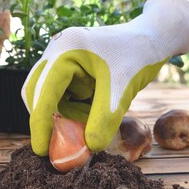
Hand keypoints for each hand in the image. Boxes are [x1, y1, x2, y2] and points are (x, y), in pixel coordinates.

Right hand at [21, 0, 188, 155]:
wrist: (152, 38)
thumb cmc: (138, 57)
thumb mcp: (122, 90)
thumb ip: (104, 119)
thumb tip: (89, 147)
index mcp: (65, 50)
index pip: (42, 92)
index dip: (40, 124)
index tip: (42, 150)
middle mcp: (56, 50)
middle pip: (36, 92)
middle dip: (48, 118)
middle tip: (65, 142)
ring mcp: (60, 56)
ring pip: (48, 94)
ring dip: (64, 113)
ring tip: (91, 119)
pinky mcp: (69, 65)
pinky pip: (61, 92)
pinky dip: (72, 106)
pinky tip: (94, 108)